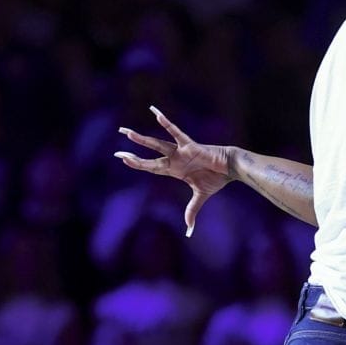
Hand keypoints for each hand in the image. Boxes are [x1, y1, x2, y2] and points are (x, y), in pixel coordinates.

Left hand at [114, 107, 234, 237]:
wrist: (230, 167)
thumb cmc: (217, 178)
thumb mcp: (201, 196)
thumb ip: (192, 210)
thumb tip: (189, 230)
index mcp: (174, 170)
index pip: (151, 167)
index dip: (138, 164)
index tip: (124, 159)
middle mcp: (174, 159)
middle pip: (149, 156)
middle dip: (133, 154)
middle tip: (116, 152)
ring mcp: (180, 151)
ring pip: (157, 144)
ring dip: (142, 140)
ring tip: (127, 133)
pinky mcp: (190, 145)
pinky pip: (176, 133)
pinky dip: (167, 124)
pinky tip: (156, 114)